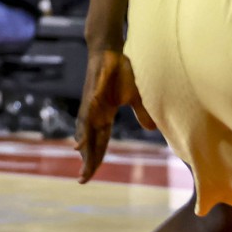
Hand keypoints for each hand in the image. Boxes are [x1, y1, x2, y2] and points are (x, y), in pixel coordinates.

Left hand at [76, 47, 154, 182]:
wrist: (110, 51)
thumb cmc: (121, 72)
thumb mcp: (136, 96)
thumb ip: (141, 113)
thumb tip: (151, 128)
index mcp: (105, 116)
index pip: (101, 143)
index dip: (95, 159)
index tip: (88, 177)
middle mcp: (95, 113)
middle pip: (92, 142)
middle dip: (88, 161)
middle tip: (82, 180)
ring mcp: (92, 103)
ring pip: (86, 129)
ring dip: (84, 146)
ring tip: (81, 163)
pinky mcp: (92, 92)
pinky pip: (88, 111)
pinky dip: (84, 127)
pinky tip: (80, 140)